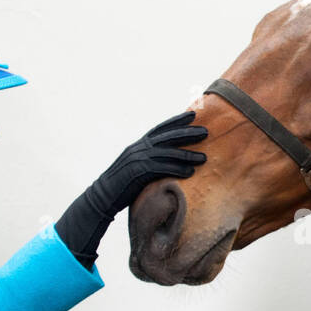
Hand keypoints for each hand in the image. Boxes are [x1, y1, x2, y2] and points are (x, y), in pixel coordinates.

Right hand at [89, 110, 207, 216]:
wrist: (103, 195)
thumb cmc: (122, 184)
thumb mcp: (135, 165)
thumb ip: (150, 159)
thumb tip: (167, 159)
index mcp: (139, 145)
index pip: (161, 128)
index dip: (177, 121)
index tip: (193, 115)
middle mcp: (139, 148)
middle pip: (168, 137)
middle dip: (188, 133)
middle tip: (206, 132)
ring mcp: (139, 158)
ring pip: (168, 153)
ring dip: (188, 155)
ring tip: (204, 158)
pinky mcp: (138, 172)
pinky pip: (162, 168)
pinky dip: (177, 169)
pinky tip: (190, 173)